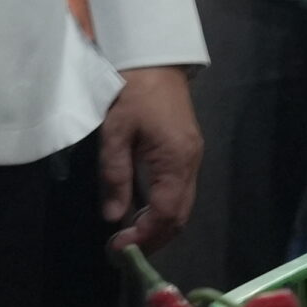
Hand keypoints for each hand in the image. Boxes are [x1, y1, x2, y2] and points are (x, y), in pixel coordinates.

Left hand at [100, 65, 200, 254]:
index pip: (165, 214)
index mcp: (176, 160)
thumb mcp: (116, 131)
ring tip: (129, 235)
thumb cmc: (132, 90)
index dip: (143, 236)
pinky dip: (162, 208)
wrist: (155, 56)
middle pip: (178, 216)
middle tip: (122, 250)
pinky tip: (141, 211)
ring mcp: (192, 157)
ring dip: (158, 225)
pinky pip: (180, 191)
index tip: (118, 249)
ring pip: (181, 205)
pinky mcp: (187, 150)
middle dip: (153, 238)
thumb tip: (113, 217)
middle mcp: (191, 163)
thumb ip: (116, 175)